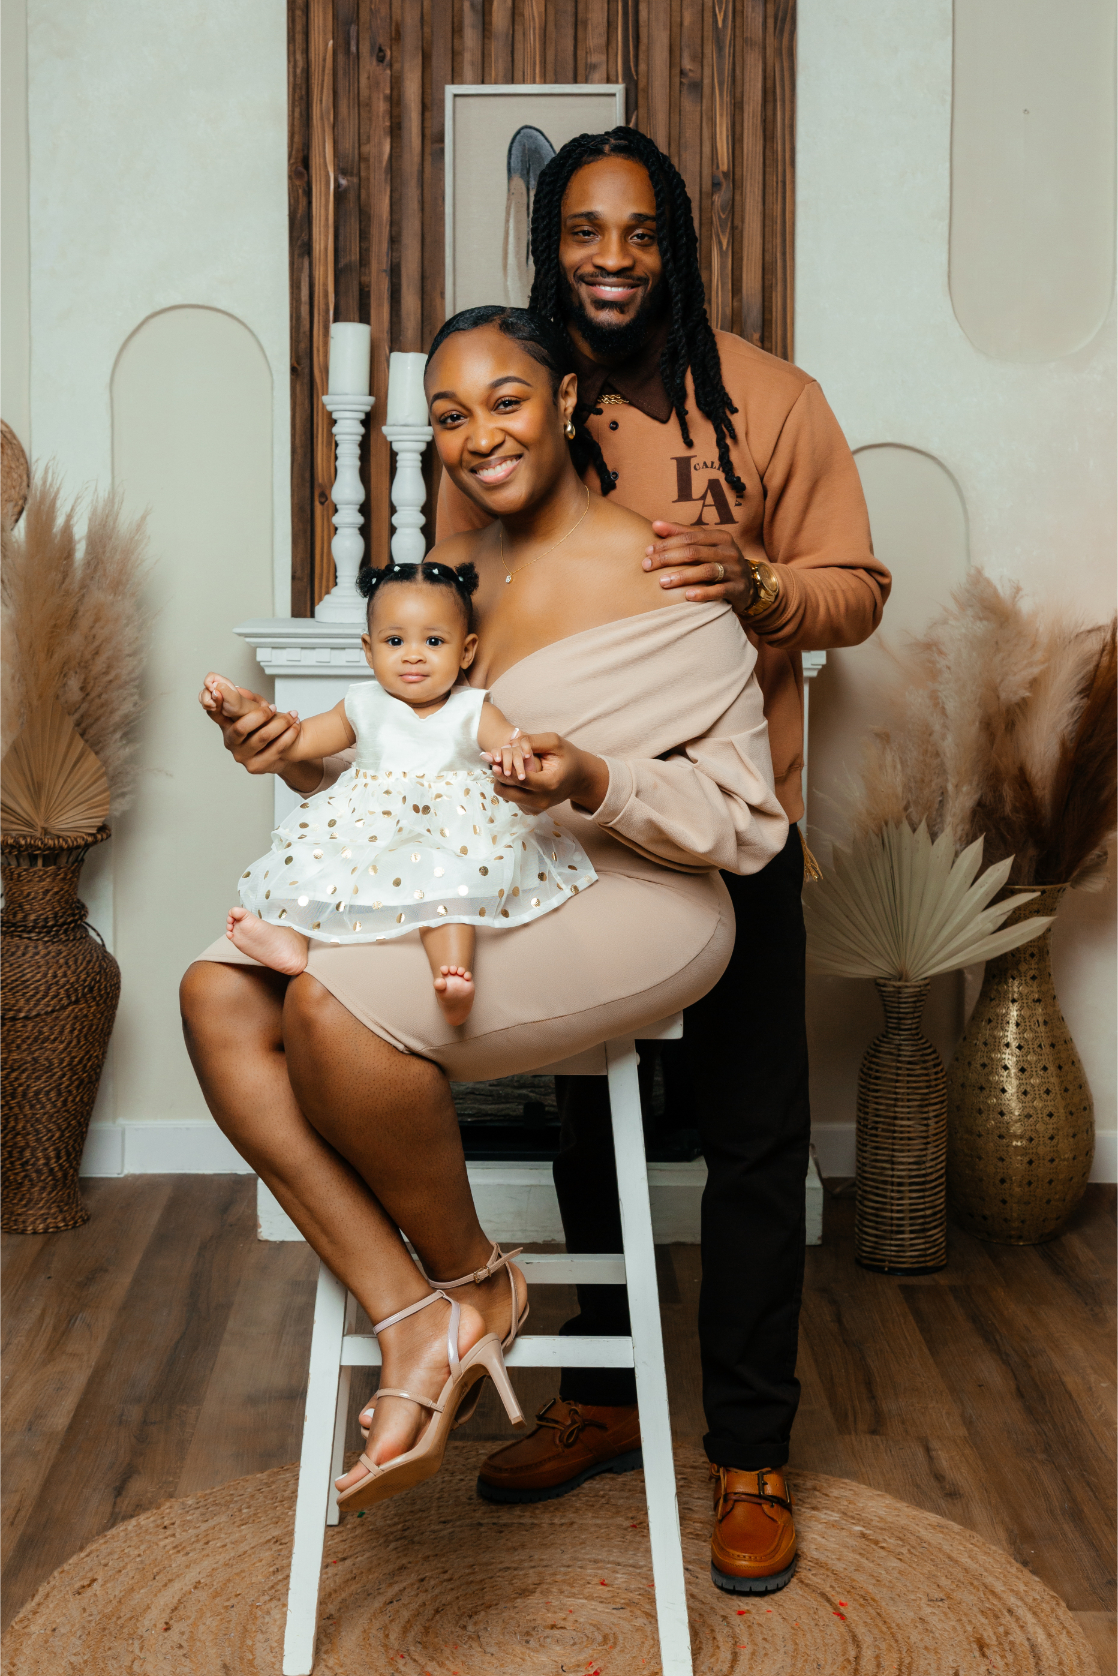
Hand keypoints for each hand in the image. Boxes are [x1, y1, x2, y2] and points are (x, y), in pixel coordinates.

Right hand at [198, 675, 316, 789]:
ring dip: (281, 723)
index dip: (214, 702)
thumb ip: (245, 699)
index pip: (214, 712)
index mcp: (226, 724)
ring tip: (293, 715)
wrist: (281, 754)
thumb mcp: (255, 710)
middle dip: (261, 714)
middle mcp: (230, 741)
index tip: (218, 690)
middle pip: (241, 727)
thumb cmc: (265, 728)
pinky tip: (295, 727)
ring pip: (262, 736)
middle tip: (274, 707)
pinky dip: (289, 735)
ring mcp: (241, 755)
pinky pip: (276, 748)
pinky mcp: (255, 766)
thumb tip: (232, 686)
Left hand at [487, 732, 608, 814]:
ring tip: (506, 767)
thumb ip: (532, 740)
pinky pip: (512, 799)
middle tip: (495, 763)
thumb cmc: (569, 757)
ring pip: (507, 796)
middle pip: (507, 792)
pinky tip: (516, 776)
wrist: (581, 779)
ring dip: (503, 781)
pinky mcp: (532, 810)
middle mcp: (542, 801)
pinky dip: (511, 787)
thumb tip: (509, 742)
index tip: (492, 760)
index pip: (520, 780)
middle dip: (499, 776)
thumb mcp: (555, 742)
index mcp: (549, 784)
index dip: (504, 770)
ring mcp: (537, 808)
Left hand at [642, 520, 753, 612]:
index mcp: (720, 536)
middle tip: (646, 566)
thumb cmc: (719, 561)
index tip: (647, 551)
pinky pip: (719, 590)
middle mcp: (729, 550)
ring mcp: (734, 570)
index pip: (689, 537)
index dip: (667, 543)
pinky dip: (703, 593)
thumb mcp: (705, 545)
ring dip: (682, 576)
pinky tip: (686, 597)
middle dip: (668, 558)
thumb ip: (681, 534)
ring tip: (662, 582)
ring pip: (706, 570)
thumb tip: (655, 524)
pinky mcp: (737, 588)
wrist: (748, 585)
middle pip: (694, 552)